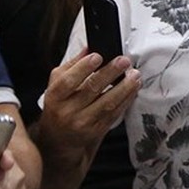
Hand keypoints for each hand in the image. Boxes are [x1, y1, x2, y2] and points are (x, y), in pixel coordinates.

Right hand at [33, 48, 139, 188]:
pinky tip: (133, 89)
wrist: (58, 141)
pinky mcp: (96, 132)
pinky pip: (114, 114)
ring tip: (134, 75)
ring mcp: (82, 123)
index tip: (98, 56)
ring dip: (124, 88)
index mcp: (54, 97)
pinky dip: (126, 100)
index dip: (83, 68)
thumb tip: (88, 47)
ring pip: (107, 104)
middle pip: (91, 90)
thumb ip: (71, 65)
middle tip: (124, 61)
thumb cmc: (59, 106)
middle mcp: (67, 112)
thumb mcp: (56, 85)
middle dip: (110, 73)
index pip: (68, 81)